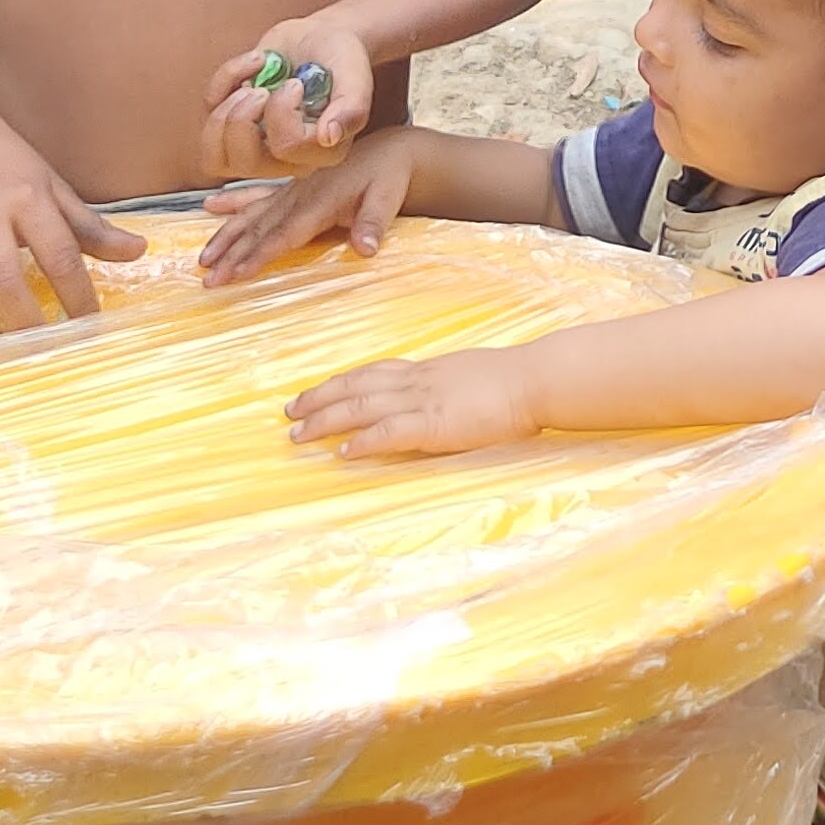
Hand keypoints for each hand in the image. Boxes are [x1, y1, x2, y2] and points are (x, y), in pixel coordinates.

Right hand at [0, 118, 139, 337]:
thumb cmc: (9, 168)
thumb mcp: (55, 189)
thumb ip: (92, 228)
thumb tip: (139, 252)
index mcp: (27, 198)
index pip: (59, 254)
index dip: (76, 295)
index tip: (88, 323)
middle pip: (3, 279)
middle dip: (23, 322)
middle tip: (40, 347)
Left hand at [201, 21, 375, 180]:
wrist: (320, 39)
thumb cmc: (340, 58)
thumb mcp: (354, 73)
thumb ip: (352, 105)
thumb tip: (330, 137)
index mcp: (322, 151)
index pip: (287, 148)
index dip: (282, 113)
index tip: (295, 85)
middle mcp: (288, 158)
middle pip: (245, 163)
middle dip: (244, 118)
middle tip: (263, 90)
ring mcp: (257, 145)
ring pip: (215, 157)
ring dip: (224, 113)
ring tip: (250, 86)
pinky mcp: (233, 125)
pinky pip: (209, 115)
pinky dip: (224, 81)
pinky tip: (253, 64)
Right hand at [203, 130, 420, 283]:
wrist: (391, 150)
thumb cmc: (389, 176)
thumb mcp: (388, 197)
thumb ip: (375, 223)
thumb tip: (367, 250)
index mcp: (320, 199)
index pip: (285, 233)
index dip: (260, 254)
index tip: (237, 273)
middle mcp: (299, 194)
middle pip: (260, 227)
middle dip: (232, 253)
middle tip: (207, 278)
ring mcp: (292, 189)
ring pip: (251, 214)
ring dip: (226, 235)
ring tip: (203, 257)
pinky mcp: (291, 187)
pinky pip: (257, 195)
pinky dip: (234, 203)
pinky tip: (210, 206)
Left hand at [291, 344, 552, 458]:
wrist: (535, 379)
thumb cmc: (515, 380)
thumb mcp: (471, 376)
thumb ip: (448, 386)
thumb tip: (437, 398)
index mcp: (427, 371)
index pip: (373, 372)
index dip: (340, 382)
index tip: (316, 391)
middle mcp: (418, 381)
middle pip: (356, 386)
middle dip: (319, 399)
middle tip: (289, 412)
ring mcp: (424, 401)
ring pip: (362, 407)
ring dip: (327, 420)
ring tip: (299, 434)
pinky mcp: (435, 424)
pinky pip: (390, 432)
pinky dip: (363, 442)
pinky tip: (343, 453)